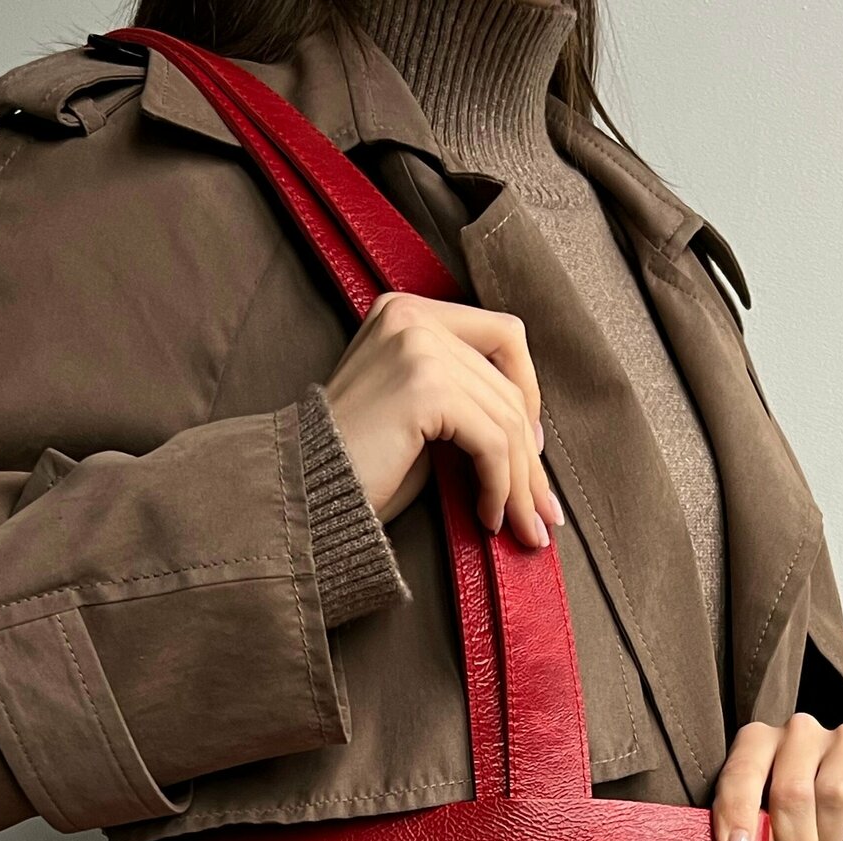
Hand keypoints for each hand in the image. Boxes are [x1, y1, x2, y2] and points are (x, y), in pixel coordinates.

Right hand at [323, 292, 563, 549]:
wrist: (301, 493)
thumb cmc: (355, 467)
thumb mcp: (418, 417)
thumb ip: (464, 401)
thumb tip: (533, 436)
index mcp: (409, 313)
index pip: (502, 337)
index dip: (527, 395)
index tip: (531, 452)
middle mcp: (413, 316)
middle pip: (508, 384)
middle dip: (531, 458)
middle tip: (541, 511)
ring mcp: (417, 345)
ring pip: (507, 418)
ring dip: (520, 483)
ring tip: (522, 526)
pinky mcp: (423, 386)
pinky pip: (491, 440)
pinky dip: (499, 486)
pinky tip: (488, 517)